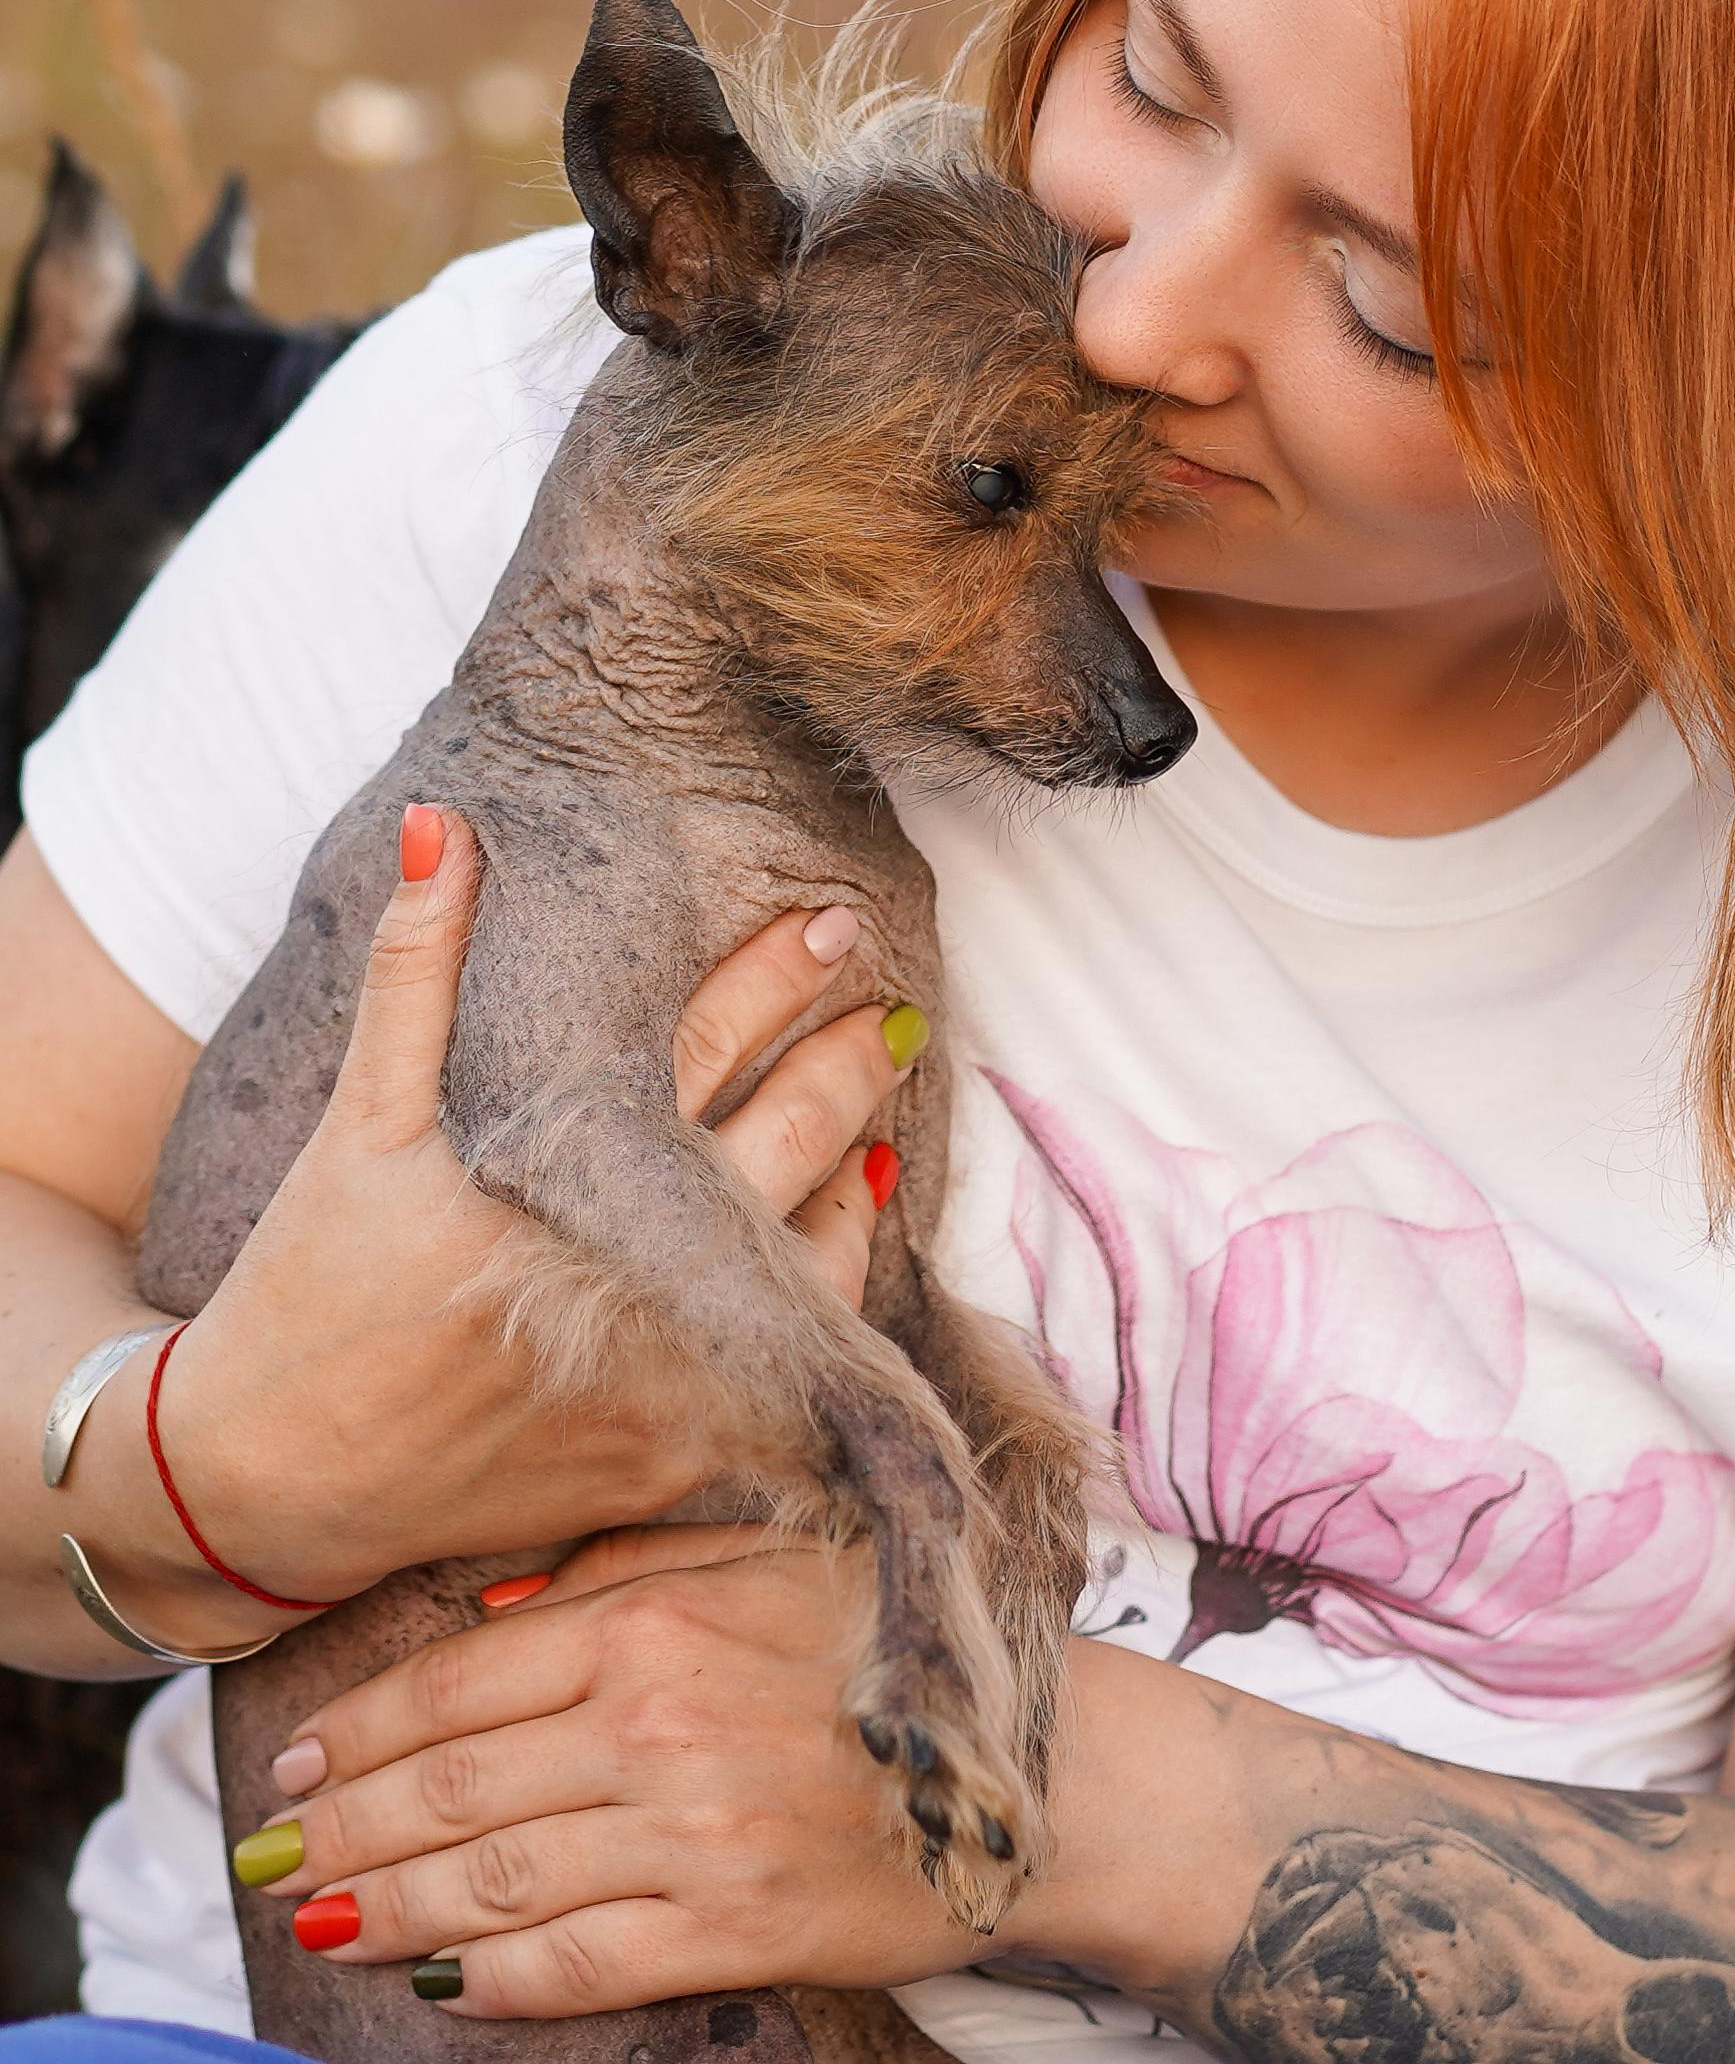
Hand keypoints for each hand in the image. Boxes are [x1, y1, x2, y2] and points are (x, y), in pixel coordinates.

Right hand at [154, 810, 918, 1608]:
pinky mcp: (671, 1458)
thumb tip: (444, 824)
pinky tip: (844, 1227)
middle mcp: (630, 1276)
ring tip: (878, 1104)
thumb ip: (411, 971)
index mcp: (560, 1175)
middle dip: (844, 1060)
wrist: (266, 1489)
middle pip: (781, 1139)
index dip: (776, 976)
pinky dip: (829, 1285)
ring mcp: (664, 1374)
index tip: (835, 920)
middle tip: (889, 1004)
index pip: (702, 1044)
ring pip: (813, 1254)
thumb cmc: (308, 1289)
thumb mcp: (355, 1123)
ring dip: (848, 1168)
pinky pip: (795, 1361)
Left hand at [240, 1524, 983, 2010]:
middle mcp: (658, 1723)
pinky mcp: (728, 1927)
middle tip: (270, 1846)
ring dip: (386, 1905)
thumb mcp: (765, 1558)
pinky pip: (574, 1963)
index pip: (466, 1677)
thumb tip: (493, 1604)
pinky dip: (489, 1979)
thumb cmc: (895, 1646)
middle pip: (455, 1784)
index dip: (371, 1723)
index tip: (308, 1751)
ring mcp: (691, 1833)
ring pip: (490, 1882)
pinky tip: (435, 1979)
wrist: (1042, 1770)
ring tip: (320, 1912)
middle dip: (346, 1820)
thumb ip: (628, 1566)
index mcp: (660, 1620)